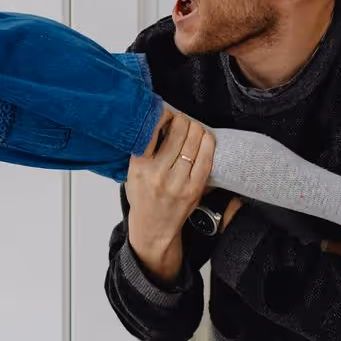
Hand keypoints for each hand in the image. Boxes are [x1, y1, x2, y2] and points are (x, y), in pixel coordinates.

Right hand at [124, 109, 215, 283]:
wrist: (153, 226)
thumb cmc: (142, 196)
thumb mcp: (132, 172)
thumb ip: (144, 150)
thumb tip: (162, 122)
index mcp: (139, 166)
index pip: (153, 131)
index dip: (164, 116)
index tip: (166, 113)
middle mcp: (158, 173)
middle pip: (178, 134)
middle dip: (183, 121)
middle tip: (182, 119)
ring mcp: (178, 182)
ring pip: (193, 144)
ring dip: (196, 129)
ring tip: (193, 127)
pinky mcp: (194, 189)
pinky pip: (206, 160)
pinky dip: (208, 144)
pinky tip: (206, 137)